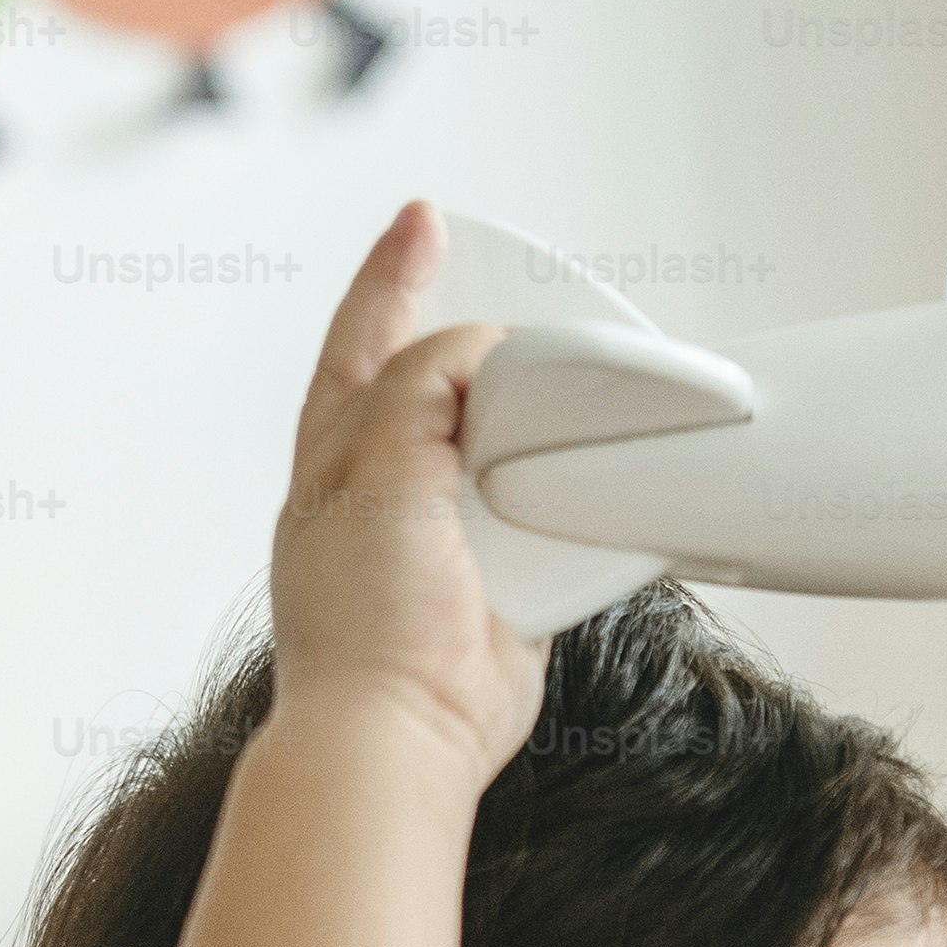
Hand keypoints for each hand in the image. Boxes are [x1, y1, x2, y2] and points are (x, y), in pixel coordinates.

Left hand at [268, 201, 544, 789]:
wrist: (402, 726)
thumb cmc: (364, 614)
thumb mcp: (377, 457)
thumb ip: (423, 383)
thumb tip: (479, 351)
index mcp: (338, 452)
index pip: (366, 338)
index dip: (394, 274)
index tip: (425, 220)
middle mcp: (388, 491)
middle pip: (435, 385)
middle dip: (473, 337)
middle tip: (515, 287)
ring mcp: (446, 541)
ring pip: (499, 452)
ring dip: (538, 419)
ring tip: (576, 378)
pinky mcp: (504, 590)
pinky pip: (554, 526)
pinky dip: (581, 497)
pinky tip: (608, 474)